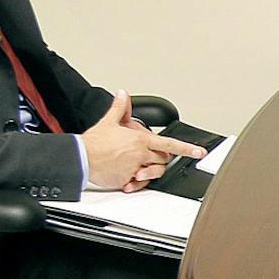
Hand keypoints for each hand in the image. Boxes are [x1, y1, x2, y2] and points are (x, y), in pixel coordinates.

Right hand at [81, 90, 206, 191]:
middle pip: (163, 159)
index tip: (199, 152)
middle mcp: (140, 154)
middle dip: (161, 159)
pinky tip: (130, 180)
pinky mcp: (126, 180)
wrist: (80, 158)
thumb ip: (119, 108)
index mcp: (140, 140)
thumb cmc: (93, 142)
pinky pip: (139, 184)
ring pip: (154, 173)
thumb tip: (122, 94)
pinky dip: (137, 183)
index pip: (170, 144)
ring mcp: (135, 168)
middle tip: (149, 157)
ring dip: (150, 171)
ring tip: (139, 168)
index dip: (187, 149)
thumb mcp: (108, 121)